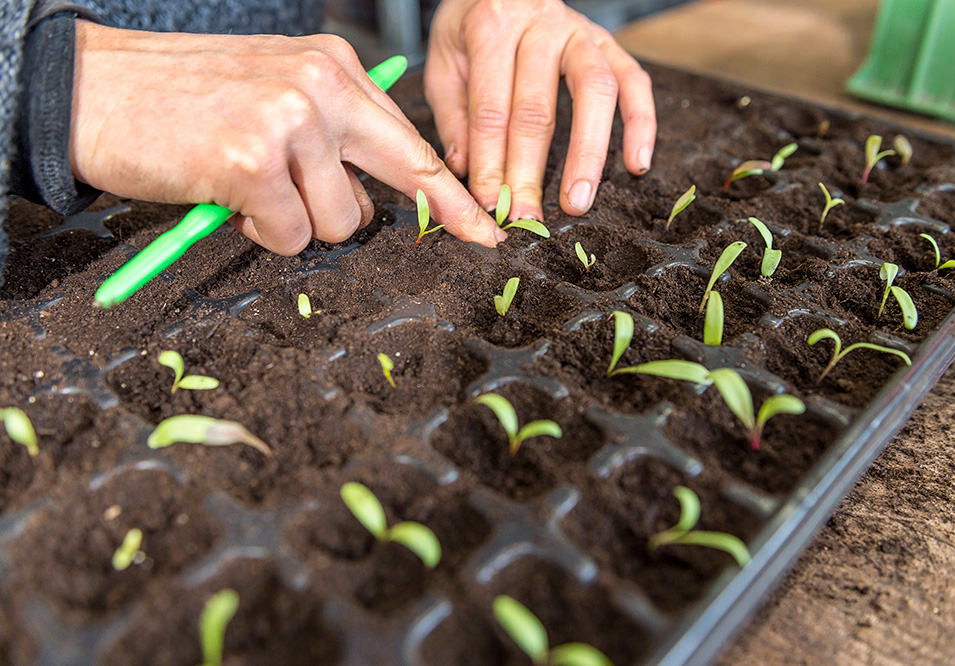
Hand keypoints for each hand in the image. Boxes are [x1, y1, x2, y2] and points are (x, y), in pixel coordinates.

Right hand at [70, 21, 504, 253]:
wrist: (93, 88)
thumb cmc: (185, 101)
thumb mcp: (274, 95)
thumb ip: (331, 136)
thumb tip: (370, 199)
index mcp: (334, 67)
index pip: (412, 144)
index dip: (449, 197)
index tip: (485, 232)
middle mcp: (322, 86)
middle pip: (387, 187)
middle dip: (350, 215)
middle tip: (290, 202)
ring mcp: (291, 120)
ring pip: (338, 222)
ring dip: (292, 222)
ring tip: (244, 185)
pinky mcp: (254, 160)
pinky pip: (288, 236)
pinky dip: (258, 232)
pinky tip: (225, 195)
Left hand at [425, 0, 655, 220]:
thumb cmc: (471, 25)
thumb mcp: (445, 61)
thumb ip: (455, 116)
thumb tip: (466, 171)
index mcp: (491, 27)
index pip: (491, 109)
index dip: (490, 163)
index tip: (489, 205)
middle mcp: (540, 25)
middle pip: (537, 109)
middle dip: (530, 172)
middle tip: (526, 216)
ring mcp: (580, 32)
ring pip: (594, 94)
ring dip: (588, 154)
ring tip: (579, 201)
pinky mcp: (608, 43)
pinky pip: (634, 82)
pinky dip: (641, 124)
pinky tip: (637, 163)